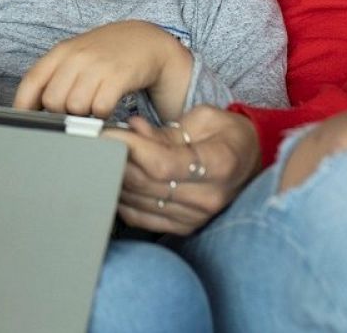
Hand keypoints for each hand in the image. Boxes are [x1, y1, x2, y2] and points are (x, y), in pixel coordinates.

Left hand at [11, 21, 190, 118]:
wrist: (147, 41)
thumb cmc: (106, 53)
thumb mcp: (76, 57)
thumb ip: (54, 76)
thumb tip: (29, 108)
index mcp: (61, 52)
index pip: (31, 81)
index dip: (23, 106)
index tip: (24, 122)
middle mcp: (76, 57)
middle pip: (53, 101)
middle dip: (62, 112)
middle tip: (75, 109)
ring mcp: (98, 65)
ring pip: (76, 107)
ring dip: (85, 114)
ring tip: (93, 105)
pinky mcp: (119, 76)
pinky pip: (100, 108)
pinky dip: (103, 114)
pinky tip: (108, 105)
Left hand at [105, 106, 259, 234]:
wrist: (251, 163)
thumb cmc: (229, 136)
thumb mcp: (205, 119)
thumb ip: (166, 131)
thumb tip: (133, 130)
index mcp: (219, 165)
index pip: (163, 163)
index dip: (130, 149)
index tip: (106, 134)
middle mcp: (208, 197)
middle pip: (145, 184)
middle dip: (115, 160)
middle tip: (95, 142)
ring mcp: (196, 217)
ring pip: (138, 202)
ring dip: (114, 179)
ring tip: (103, 158)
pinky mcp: (183, 227)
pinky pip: (140, 218)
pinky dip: (122, 199)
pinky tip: (115, 180)